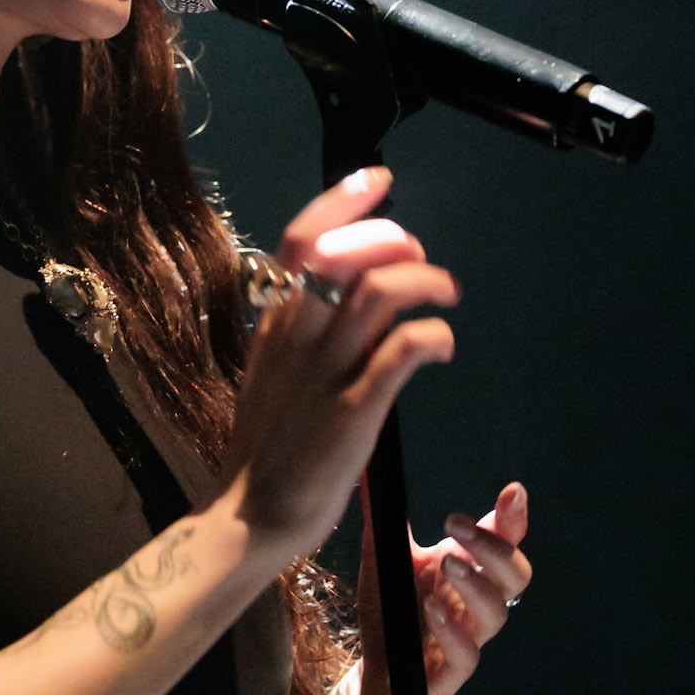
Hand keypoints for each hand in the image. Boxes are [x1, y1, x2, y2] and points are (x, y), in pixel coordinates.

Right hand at [223, 166, 460, 568]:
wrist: (250, 516)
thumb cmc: (266, 452)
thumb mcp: (272, 375)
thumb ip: (302, 335)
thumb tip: (344, 299)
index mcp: (275, 327)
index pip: (302, 240)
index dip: (343, 200)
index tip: (378, 178)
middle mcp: (296, 340)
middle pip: (343, 254)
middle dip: (392, 237)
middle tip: (419, 253)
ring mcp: (325, 375)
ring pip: (377, 295)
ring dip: (423, 279)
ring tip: (445, 292)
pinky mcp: (354, 414)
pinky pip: (401, 353)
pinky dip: (432, 334)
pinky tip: (444, 342)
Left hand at [349, 480, 532, 694]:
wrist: (375, 672)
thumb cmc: (390, 610)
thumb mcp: (385, 557)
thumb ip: (384, 517)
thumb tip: (369, 468)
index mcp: (468, 570)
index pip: (505, 542)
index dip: (514, 519)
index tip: (512, 492)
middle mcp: (475, 603)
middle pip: (516, 575)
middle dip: (494, 547)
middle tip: (457, 526)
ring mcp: (468, 638)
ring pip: (497, 614)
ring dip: (475, 586)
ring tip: (447, 564)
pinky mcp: (450, 674)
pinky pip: (467, 657)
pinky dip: (454, 632)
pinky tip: (432, 610)